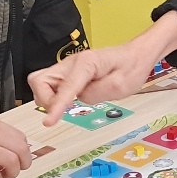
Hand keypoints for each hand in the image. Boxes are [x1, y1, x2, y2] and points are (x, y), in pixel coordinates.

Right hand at [29, 11, 176, 124]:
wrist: (136, 55)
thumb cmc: (131, 67)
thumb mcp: (121, 86)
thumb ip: (97, 94)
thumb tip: (79, 99)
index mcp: (86, 63)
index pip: (65, 87)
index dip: (56, 106)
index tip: (48, 122)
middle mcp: (72, 63)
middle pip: (39, 80)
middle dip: (45, 99)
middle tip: (63, 110)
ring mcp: (68, 67)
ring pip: (41, 83)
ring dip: (49, 98)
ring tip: (68, 106)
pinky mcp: (69, 73)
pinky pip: (51, 86)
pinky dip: (54, 96)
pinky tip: (70, 102)